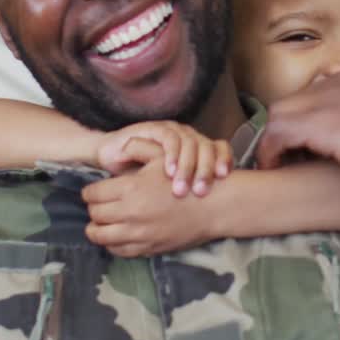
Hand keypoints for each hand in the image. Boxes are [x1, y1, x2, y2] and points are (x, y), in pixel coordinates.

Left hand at [82, 154, 214, 256]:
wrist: (212, 207)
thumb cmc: (187, 178)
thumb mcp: (162, 157)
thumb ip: (138, 149)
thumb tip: (116, 151)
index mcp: (130, 189)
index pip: (93, 194)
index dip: (89, 192)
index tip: (92, 191)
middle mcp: (129, 213)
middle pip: (94, 215)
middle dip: (93, 209)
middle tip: (97, 205)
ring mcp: (138, 234)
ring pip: (100, 236)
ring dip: (96, 229)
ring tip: (99, 224)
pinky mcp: (147, 248)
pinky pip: (118, 250)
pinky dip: (111, 244)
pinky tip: (115, 235)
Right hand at [94, 120, 232, 196]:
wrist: (113, 157)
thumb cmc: (144, 177)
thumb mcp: (169, 187)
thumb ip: (190, 191)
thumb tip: (214, 211)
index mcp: (198, 148)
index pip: (221, 149)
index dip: (225, 160)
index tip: (224, 180)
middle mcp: (189, 137)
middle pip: (208, 148)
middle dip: (206, 170)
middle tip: (201, 192)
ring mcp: (173, 131)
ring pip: (190, 143)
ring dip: (187, 166)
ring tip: (181, 188)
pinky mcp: (156, 128)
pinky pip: (169, 139)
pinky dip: (171, 155)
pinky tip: (168, 171)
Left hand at [255, 60, 339, 186]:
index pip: (328, 88)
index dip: (319, 115)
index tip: (318, 139)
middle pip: (300, 98)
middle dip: (294, 126)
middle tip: (293, 153)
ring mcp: (332, 96)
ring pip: (282, 112)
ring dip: (277, 139)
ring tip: (280, 162)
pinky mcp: (321, 122)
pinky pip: (277, 132)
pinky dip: (271, 150)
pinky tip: (275, 166)